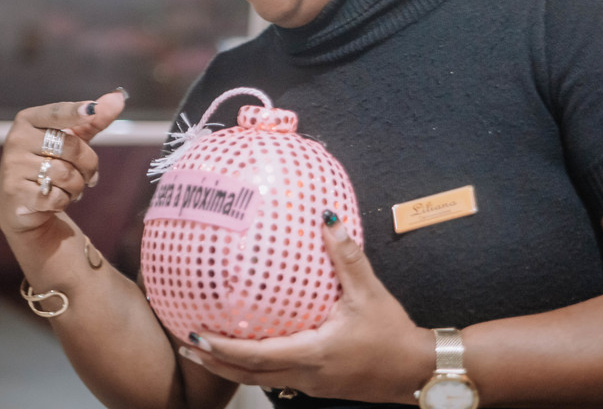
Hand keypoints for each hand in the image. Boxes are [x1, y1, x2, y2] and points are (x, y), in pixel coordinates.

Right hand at [0, 91, 125, 235]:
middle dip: (88, 165)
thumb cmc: (50, 162)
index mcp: (29, 119)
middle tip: (87, 174)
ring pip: (66, 175)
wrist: (23, 202)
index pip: (56, 113)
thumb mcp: (71, 139)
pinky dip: (64, 200)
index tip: (92, 109)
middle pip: (72, 147)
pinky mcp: (16, 192)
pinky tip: (55, 200)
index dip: (75, 112)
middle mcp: (17, 139)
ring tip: (68, 187)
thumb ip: (93, 120)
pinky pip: (56, 197)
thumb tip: (119, 97)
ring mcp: (14, 166)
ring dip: (77, 186)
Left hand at [176, 216, 433, 403]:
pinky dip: (255, 367)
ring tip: (206, 350)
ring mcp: (310, 385)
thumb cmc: (392, 335)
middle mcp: (304, 375)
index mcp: (311, 353)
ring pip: (260, 380)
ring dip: (231, 367)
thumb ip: (346, 256)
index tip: (195, 332)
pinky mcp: (319, 385)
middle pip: (247, 375)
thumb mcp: (368, 292)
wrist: (415, 371)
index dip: (221, 347)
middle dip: (214, 361)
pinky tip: (250, 352)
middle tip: (186, 343)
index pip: (254, 356)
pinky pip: (277, 378)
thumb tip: (327, 217)